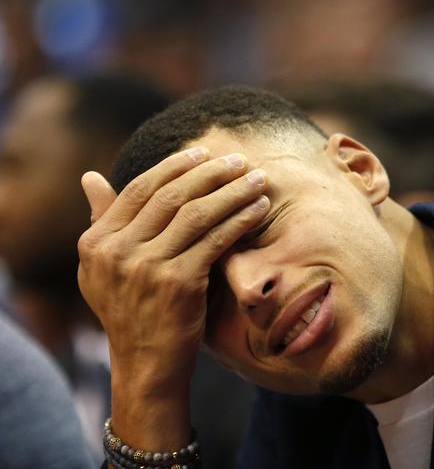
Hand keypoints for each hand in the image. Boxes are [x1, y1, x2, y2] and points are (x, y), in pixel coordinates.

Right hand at [77, 147, 268, 449]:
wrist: (146, 364)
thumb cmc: (131, 311)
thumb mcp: (103, 268)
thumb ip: (102, 221)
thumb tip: (90, 177)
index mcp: (97, 241)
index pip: (140, 189)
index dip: (175, 166)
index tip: (203, 153)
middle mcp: (116, 251)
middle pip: (171, 195)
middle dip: (210, 172)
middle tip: (238, 160)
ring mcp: (146, 267)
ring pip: (197, 213)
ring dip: (232, 191)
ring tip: (257, 179)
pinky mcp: (178, 283)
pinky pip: (215, 239)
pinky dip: (240, 219)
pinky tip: (259, 208)